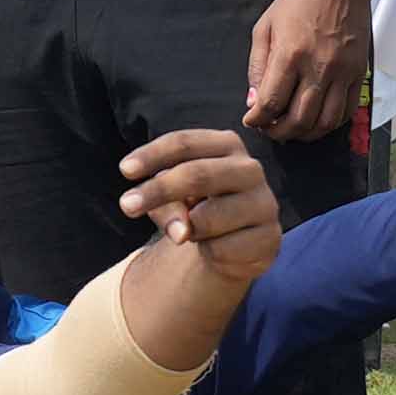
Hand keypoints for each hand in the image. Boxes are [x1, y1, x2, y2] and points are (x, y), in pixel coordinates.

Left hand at [113, 128, 286, 286]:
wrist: (236, 244)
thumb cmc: (198, 207)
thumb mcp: (175, 197)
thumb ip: (167, 204)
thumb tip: (182, 232)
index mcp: (226, 145)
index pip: (185, 143)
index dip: (152, 155)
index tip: (125, 171)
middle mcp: (250, 169)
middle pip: (196, 174)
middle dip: (157, 191)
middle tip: (127, 206)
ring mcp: (264, 203)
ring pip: (207, 217)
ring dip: (185, 229)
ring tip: (189, 231)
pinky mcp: (270, 238)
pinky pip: (223, 248)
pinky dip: (207, 251)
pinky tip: (216, 247)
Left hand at [240, 0, 369, 142]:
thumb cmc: (298, 0)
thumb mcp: (265, 27)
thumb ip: (256, 66)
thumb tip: (254, 101)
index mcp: (290, 54)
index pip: (271, 103)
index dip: (257, 120)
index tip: (251, 121)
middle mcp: (319, 67)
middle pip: (298, 120)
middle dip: (278, 132)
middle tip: (269, 129)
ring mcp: (343, 72)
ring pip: (324, 123)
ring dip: (305, 134)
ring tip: (292, 129)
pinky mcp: (359, 73)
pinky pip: (346, 111)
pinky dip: (329, 124)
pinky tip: (316, 120)